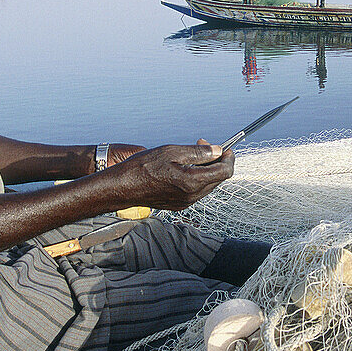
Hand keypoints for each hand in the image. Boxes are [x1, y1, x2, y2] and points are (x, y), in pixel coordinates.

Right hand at [106, 140, 233, 210]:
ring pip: (208, 185)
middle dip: (217, 161)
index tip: (226, 148)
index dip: (229, 158)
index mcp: (193, 182)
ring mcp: (185, 202)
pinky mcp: (178, 205)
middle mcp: (192, 196)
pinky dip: (197, 178)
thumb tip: (217, 151)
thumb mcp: (172, 152)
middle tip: (205, 146)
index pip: (225, 171)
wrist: (122, 187)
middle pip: (218, 179)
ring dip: (206, 169)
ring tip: (192, 155)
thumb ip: (199, 153)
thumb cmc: (143, 167)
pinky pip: (196, 191)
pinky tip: (185, 168)